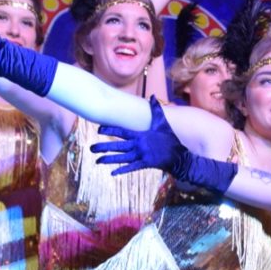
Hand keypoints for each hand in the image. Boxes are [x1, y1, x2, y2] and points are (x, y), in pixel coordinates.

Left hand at [91, 99, 238, 194]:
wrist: (179, 157)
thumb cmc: (170, 139)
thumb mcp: (163, 123)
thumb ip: (156, 110)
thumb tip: (153, 96)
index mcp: (141, 135)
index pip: (121, 132)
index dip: (109, 130)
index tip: (98, 129)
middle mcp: (139, 146)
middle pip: (117, 146)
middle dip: (103, 147)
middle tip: (90, 148)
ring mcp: (141, 156)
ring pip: (121, 158)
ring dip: (108, 159)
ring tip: (97, 160)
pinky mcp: (145, 164)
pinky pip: (131, 168)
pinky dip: (121, 170)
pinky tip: (112, 173)